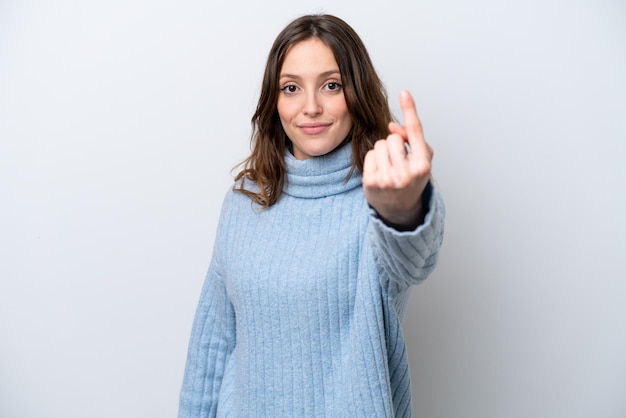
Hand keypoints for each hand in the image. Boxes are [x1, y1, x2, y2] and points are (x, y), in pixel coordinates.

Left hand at [363, 90, 432, 229]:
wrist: (399, 209)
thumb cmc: (411, 179)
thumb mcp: (420, 160)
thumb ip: (412, 139)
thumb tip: (391, 125)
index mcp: (422, 166)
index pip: (415, 132)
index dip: (410, 110)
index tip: (404, 92)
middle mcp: (407, 173)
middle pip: (392, 138)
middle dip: (394, 145)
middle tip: (398, 161)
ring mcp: (388, 179)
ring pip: (379, 145)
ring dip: (383, 152)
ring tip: (389, 167)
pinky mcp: (372, 183)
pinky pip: (369, 155)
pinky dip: (373, 160)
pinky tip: (379, 172)